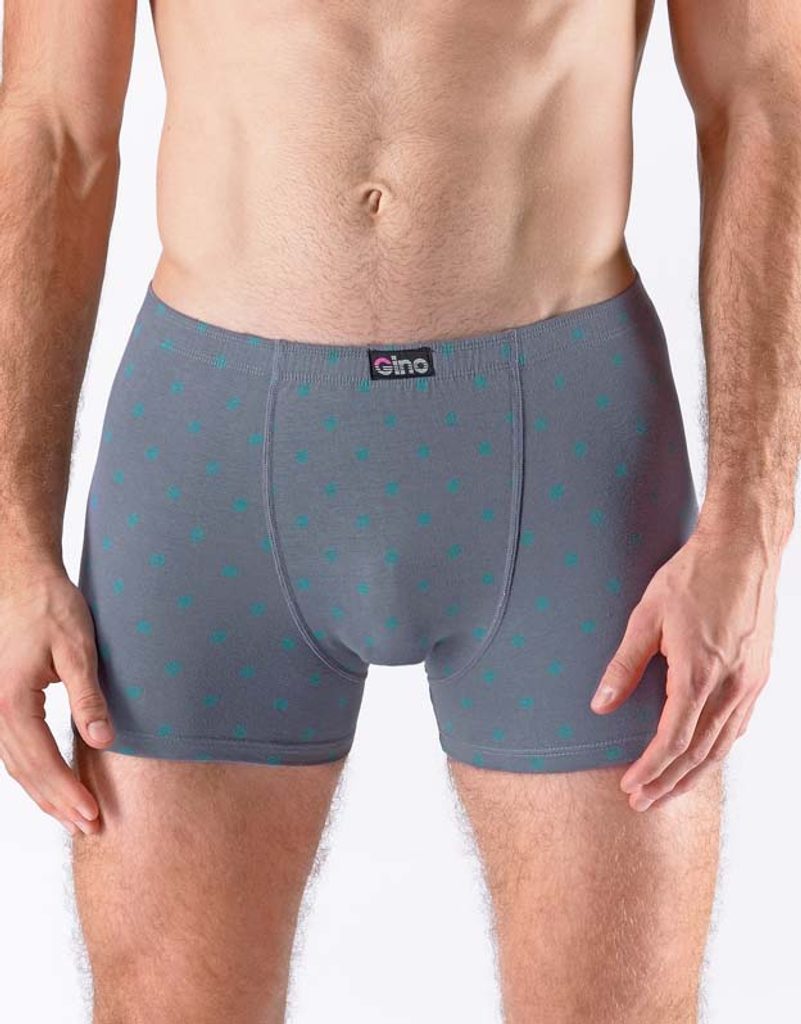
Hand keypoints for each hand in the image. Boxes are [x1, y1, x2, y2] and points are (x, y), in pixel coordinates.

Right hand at [0, 568, 114, 834]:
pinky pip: (11, 750)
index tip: (94, 815)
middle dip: (59, 803)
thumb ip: (88, 696)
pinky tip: (52, 785)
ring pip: (15, 766)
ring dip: (44, 794)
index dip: (68, 793)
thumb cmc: (49, 606)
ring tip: (76, 816)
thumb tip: (102, 741)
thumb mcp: (78, 648)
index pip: (42, 762)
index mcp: (11, 702)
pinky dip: (32, 773)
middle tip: (91, 827)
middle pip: (25, 772)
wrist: (20, 578)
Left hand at [590, 527, 778, 810]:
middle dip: (669, 783)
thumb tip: (601, 704)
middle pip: (699, 754)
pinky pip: (738, 726)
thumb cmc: (693, 576)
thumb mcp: (647, 616)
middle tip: (642, 803)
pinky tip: (704, 758)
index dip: (650, 769)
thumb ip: (624, 664)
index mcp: (699, 673)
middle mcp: (731, 686)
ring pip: (723, 745)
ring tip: (668, 793)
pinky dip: (718, 750)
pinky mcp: (759, 675)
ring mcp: (750, 683)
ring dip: (694, 774)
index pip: (674, 740)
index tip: (629, 787)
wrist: (743, 550)